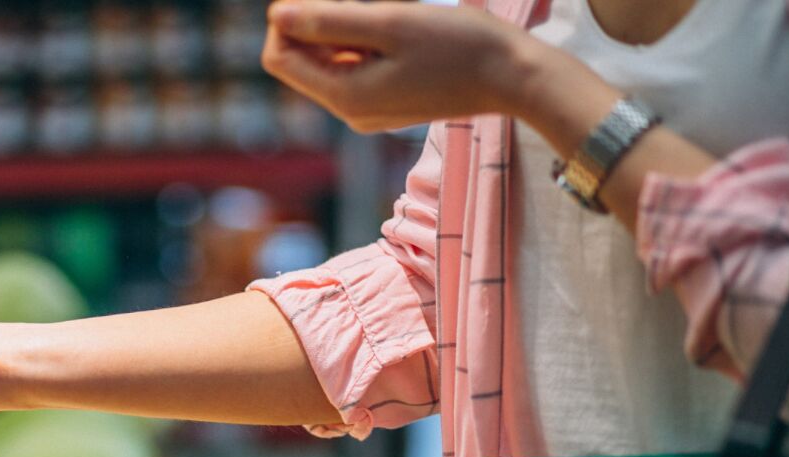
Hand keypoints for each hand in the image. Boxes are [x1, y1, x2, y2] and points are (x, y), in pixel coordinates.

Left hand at [262, 1, 538, 132]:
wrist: (511, 78)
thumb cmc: (458, 46)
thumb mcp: (390, 24)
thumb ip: (329, 21)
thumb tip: (278, 15)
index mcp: (345, 96)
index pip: (280, 57)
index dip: (288, 19)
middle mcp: (348, 112)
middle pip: (299, 61)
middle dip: (315, 24)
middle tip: (361, 3)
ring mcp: (366, 112)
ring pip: (326, 63)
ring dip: (340, 31)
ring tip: (382, 15)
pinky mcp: (383, 104)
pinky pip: (352, 69)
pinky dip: (358, 44)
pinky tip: (391, 30)